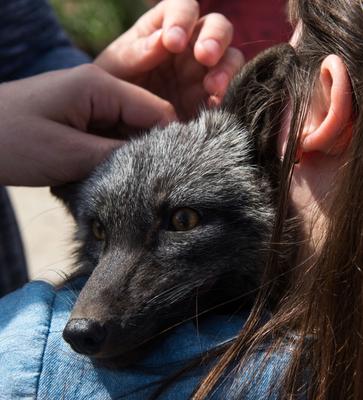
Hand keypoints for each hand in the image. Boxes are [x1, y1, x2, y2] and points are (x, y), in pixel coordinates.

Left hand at [0, 65, 175, 185]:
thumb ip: (118, 156)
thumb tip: (156, 161)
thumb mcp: (69, 155)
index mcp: (100, 86)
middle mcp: (99, 89)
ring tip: (118, 181)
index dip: (170, 140)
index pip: (156, 109)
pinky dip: (110, 156)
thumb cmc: (10, 142)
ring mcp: (89, 103)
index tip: (172, 172)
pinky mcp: (80, 118)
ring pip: (127, 131)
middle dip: (147, 151)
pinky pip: (108, 137)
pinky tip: (101, 173)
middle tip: (143, 183)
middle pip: (144, 120)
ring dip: (126, 156)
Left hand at [95, 0, 243, 118]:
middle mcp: (190, 46)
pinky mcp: (209, 100)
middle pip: (217, 27)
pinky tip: (213, 108)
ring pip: (230, 58)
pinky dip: (225, 98)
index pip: (183, 8)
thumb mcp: (115, 68)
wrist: (117, 123)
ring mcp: (203, 73)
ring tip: (212, 87)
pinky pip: (227, 93)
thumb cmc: (113, 86)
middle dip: (215, 39)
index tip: (172, 42)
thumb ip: (136, 53)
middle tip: (205, 56)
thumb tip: (162, 40)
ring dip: (226, 69)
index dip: (182, 19)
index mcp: (164, 28)